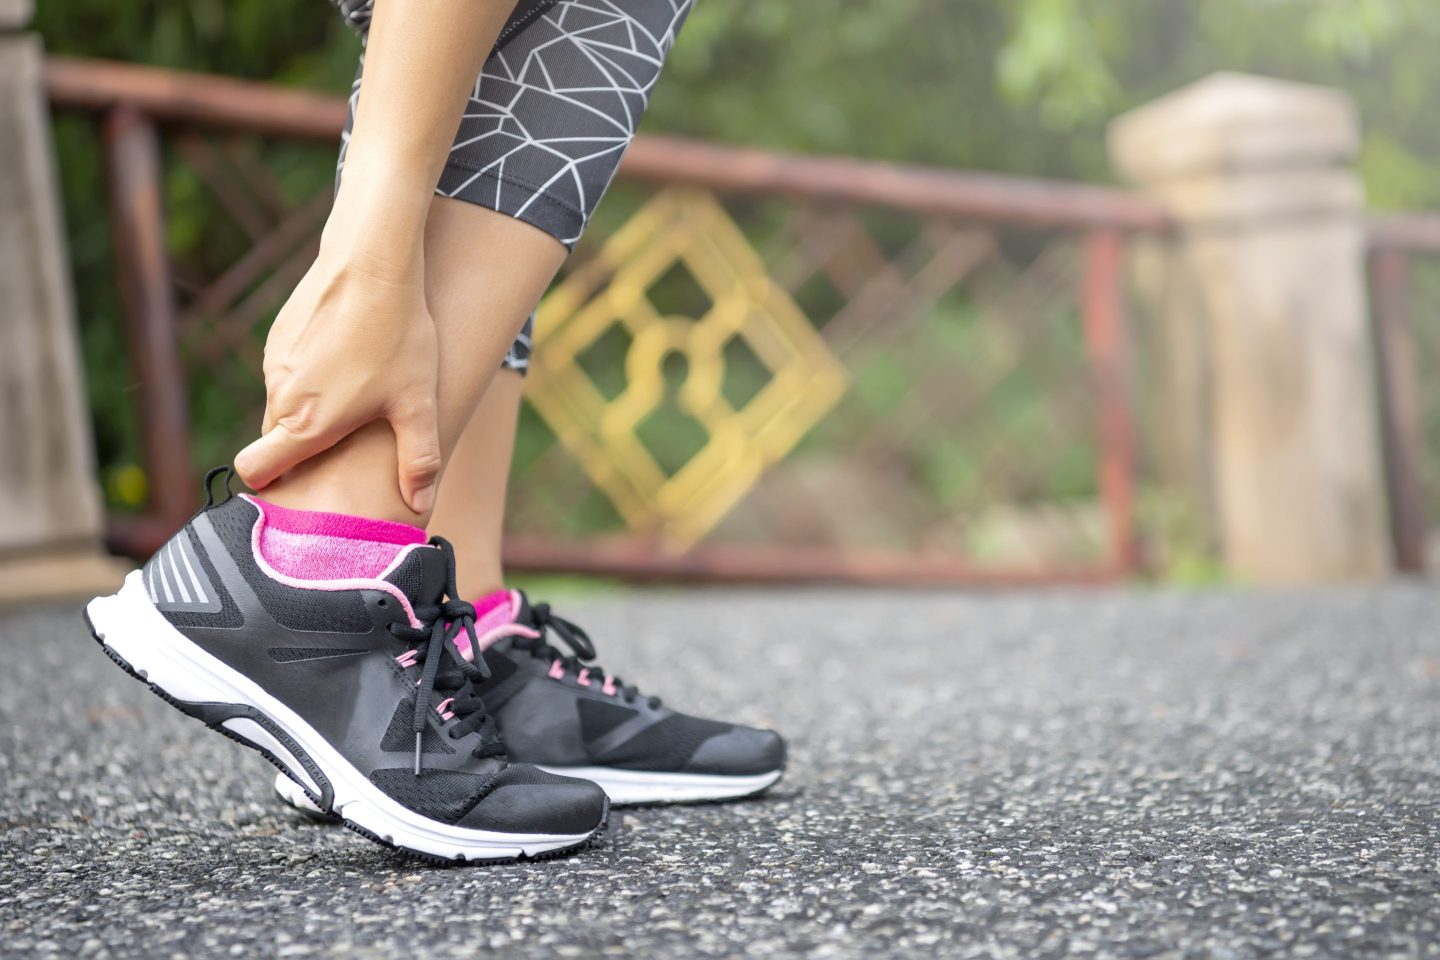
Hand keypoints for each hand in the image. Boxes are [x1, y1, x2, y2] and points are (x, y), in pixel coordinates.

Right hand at [235, 247, 442, 514]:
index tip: (297, 484)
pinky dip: (311, 376)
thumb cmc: (398, 336)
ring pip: (284, 405)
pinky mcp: (279, 335)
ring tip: (359, 395)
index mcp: (306, 423)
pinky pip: (288, 372)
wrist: (372, 263)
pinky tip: (351, 360)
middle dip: (303, 449)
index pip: (254, 470)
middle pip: (276, 440)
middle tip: (349, 442)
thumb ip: (418, 461)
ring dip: (311, 409)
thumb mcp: (418, 403)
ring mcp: (275, 363)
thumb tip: (420, 509)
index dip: (269, 484)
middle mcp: (280, 396)